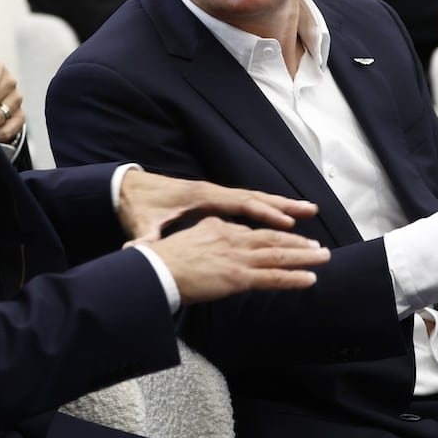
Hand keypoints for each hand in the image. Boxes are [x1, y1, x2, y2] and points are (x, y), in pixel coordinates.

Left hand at [117, 169, 318, 242]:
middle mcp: (212, 192)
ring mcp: (214, 194)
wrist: (127, 188)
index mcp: (200, 198)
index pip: (239, 203)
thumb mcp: (141, 224)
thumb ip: (145, 237)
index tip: (284, 221)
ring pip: (255, 198)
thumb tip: (135, 249)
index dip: (262, 212)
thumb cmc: (137, 207)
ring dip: (281, 204)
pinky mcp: (213, 200)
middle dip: (283, 204)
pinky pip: (247, 204)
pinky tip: (283, 217)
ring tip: (308, 210)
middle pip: (255, 197)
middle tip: (310, 211)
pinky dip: (267, 208)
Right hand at [147, 217, 329, 303]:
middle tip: (318, 246)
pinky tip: (310, 278)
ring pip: (279, 256)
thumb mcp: (187, 240)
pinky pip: (273, 277)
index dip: (274, 236)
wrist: (155, 269)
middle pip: (272, 239)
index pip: (252, 232)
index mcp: (219, 227)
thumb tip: (207, 246)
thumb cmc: (162, 259)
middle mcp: (233, 238)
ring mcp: (238, 257)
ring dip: (305, 256)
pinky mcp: (238, 276)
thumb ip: (204, 240)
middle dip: (298, 243)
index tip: (288, 238)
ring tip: (324, 257)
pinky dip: (294, 278)